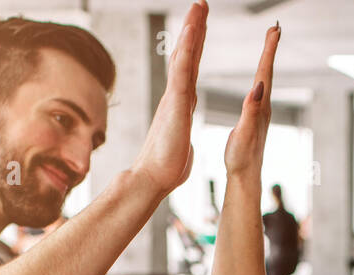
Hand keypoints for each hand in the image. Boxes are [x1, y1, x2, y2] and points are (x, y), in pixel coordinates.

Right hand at [131, 1, 207, 195]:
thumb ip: (181, 137)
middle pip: (186, 55)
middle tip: (201, 4)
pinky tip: (193, 29)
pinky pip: (182, 69)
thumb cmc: (166, 169)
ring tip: (200, 5)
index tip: (200, 28)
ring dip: (192, 29)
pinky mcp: (175, 102)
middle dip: (194, 28)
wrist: (152, 179)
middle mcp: (176, 95)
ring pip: (184, 55)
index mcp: (180, 105)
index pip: (190, 69)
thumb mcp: (181, 147)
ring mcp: (174, 96)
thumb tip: (180, 140)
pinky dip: (187, 48)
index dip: (195, 47)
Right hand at [223, 22, 279, 177]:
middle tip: (274, 28)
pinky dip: (260, 76)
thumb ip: (251, 110)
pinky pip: (258, 90)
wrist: (245, 178)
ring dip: (266, 60)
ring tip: (269, 44)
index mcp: (260, 107)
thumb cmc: (241, 158)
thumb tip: (258, 86)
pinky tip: (258, 78)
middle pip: (267, 71)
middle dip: (270, 48)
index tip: (274, 29)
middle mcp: (263, 107)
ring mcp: (260, 113)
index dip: (268, 49)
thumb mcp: (243, 133)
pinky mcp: (255, 119)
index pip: (265, 72)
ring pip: (264, 79)